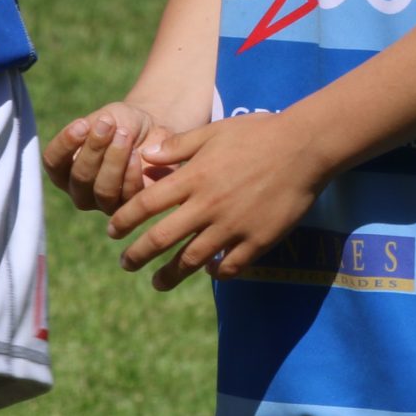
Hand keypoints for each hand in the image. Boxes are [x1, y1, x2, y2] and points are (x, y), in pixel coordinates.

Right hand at [44, 102, 181, 213]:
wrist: (152, 132)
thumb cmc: (121, 123)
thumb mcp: (106, 117)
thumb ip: (97, 126)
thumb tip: (96, 130)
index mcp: (63, 167)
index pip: (53, 162)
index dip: (65, 144)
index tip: (82, 123)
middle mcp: (78, 189)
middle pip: (79, 176)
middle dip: (94, 148)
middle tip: (107, 124)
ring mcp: (102, 202)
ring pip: (103, 190)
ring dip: (113, 161)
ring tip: (123, 135)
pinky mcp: (128, 208)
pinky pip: (127, 196)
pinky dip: (131, 174)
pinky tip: (136, 154)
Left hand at [106, 113, 327, 290]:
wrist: (303, 147)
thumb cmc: (257, 133)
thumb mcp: (214, 132)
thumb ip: (179, 146)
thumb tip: (147, 156)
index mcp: (194, 178)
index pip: (146, 203)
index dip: (124, 219)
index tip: (112, 231)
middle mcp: (208, 205)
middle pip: (162, 239)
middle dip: (138, 255)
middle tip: (125, 264)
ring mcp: (233, 226)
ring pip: (193, 260)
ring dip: (170, 275)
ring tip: (157, 283)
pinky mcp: (258, 240)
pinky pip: (231, 267)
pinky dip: (216, 273)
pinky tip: (210, 272)